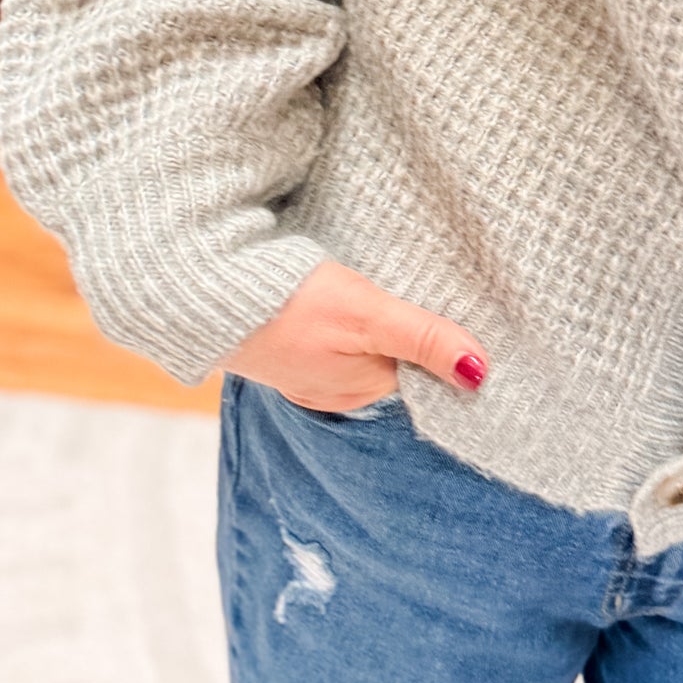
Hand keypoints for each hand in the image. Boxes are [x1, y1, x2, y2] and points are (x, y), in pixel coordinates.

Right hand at [218, 257, 488, 409]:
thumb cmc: (288, 306)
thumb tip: (480, 374)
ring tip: (404, 290)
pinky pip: (337, 340)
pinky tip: (353, 298)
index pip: (426, 378)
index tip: (472, 320)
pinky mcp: (289, 347)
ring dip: (384, 326)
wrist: (202, 291)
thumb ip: (424, 339)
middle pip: (398, 363)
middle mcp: (339, 391)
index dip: (449, 349)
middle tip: (444, 294)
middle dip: (419, 337)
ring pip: (368, 351)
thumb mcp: (367, 316)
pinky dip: (352, 322)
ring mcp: (310, 372)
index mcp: (364, 392)